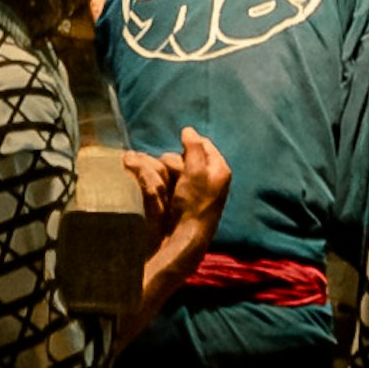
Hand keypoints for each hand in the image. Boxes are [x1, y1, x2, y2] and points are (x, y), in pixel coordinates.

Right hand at [164, 124, 230, 245]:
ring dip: (160, 172)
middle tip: (178, 179)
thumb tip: (188, 130)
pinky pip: (159, 179)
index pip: (203, 144)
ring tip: (163, 189)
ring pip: (167, 167)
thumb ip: (193, 148)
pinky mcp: (173, 198)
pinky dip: (152, 180)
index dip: (191, 144)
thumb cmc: (195, 204)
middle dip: (174, 164)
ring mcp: (187, 188)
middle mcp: (204, 177)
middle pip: (180, 156)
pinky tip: (150, 186)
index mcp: (218, 169)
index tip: (182, 147)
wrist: (184, 237)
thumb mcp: (197, 172)